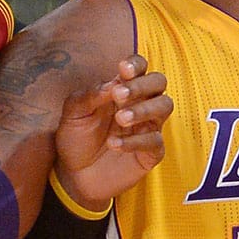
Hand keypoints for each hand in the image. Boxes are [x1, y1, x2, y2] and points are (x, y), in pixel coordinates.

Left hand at [53, 55, 170, 210]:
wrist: (75, 175)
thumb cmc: (76, 138)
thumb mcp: (73, 114)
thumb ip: (88, 96)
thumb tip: (110, 84)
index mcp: (122, 89)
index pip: (139, 67)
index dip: (136, 64)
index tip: (123, 69)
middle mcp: (140, 104)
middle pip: (158, 82)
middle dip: (142, 85)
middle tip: (119, 96)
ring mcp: (148, 127)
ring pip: (165, 106)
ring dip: (144, 109)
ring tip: (120, 119)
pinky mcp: (151, 152)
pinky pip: (154, 141)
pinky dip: (135, 141)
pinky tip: (114, 144)